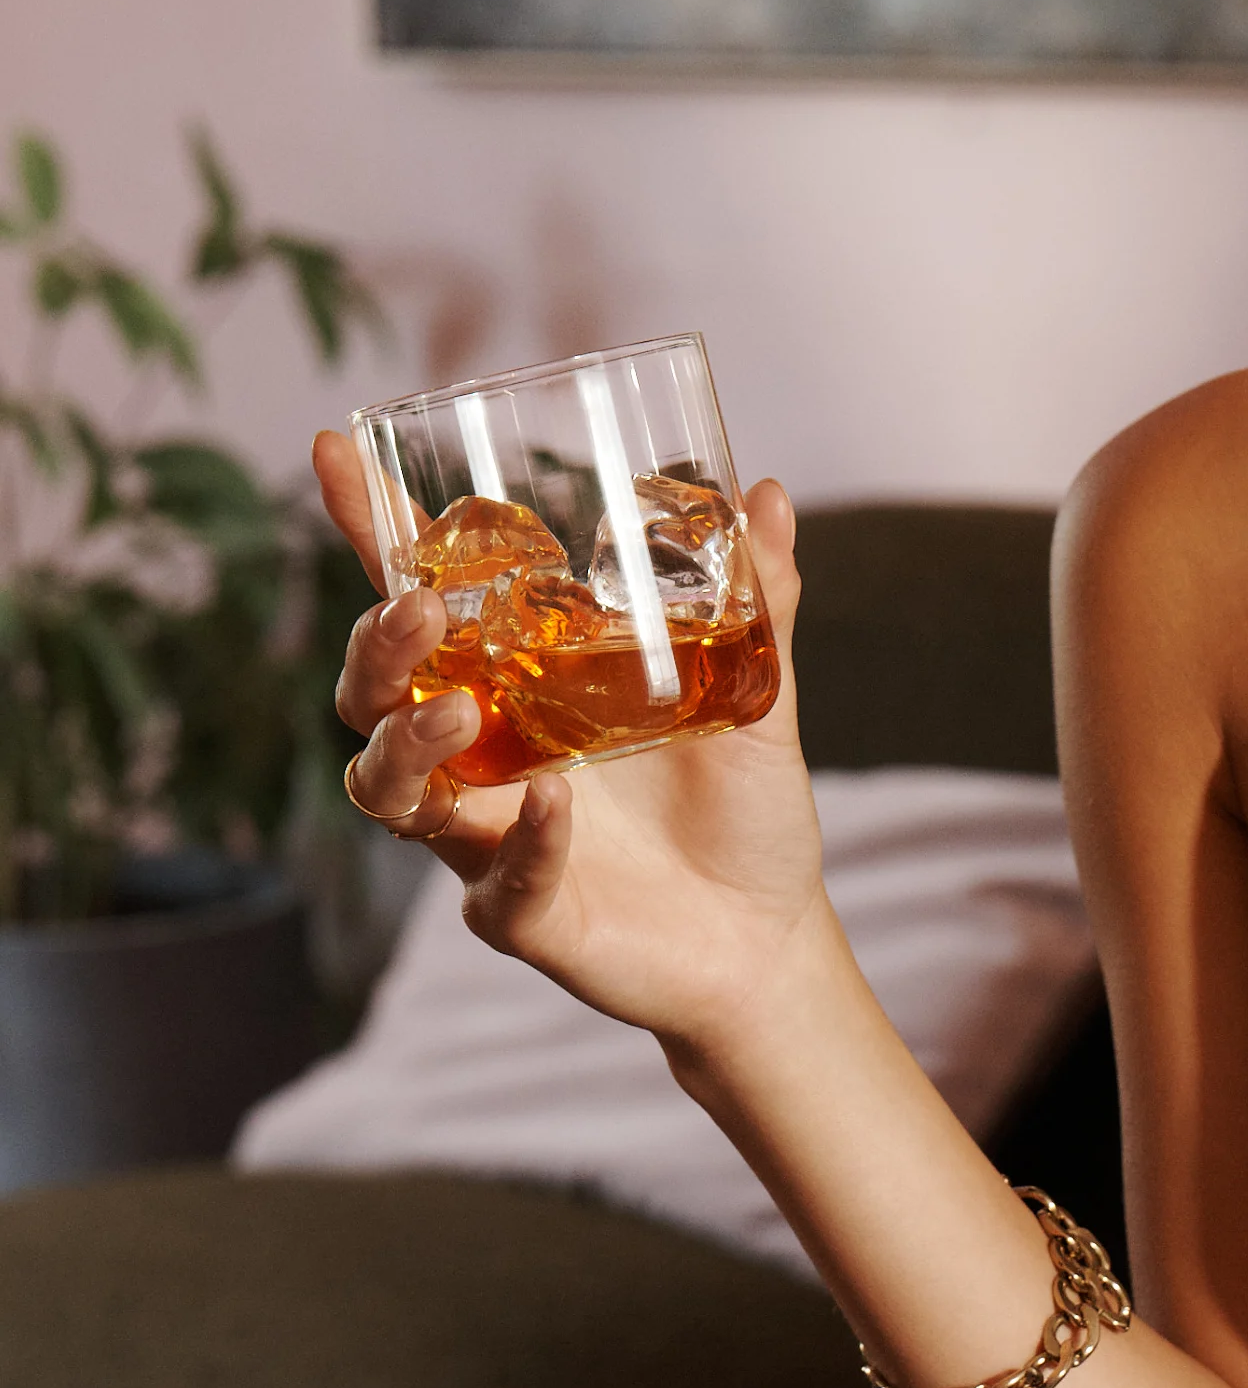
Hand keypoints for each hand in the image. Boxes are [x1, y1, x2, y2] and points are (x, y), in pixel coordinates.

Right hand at [315, 430, 836, 1048]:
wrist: (769, 936)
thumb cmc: (742, 809)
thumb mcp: (760, 693)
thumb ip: (759, 602)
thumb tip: (766, 496)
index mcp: (517, 682)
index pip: (423, 598)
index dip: (370, 531)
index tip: (337, 451)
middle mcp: (482, 753)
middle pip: (371, 691)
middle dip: (375, 647)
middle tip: (420, 614)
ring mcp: (487, 834)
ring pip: (387, 786)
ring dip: (407, 741)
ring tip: (458, 714)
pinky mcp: (519, 911)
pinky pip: (494, 881)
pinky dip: (519, 841)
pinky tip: (552, 805)